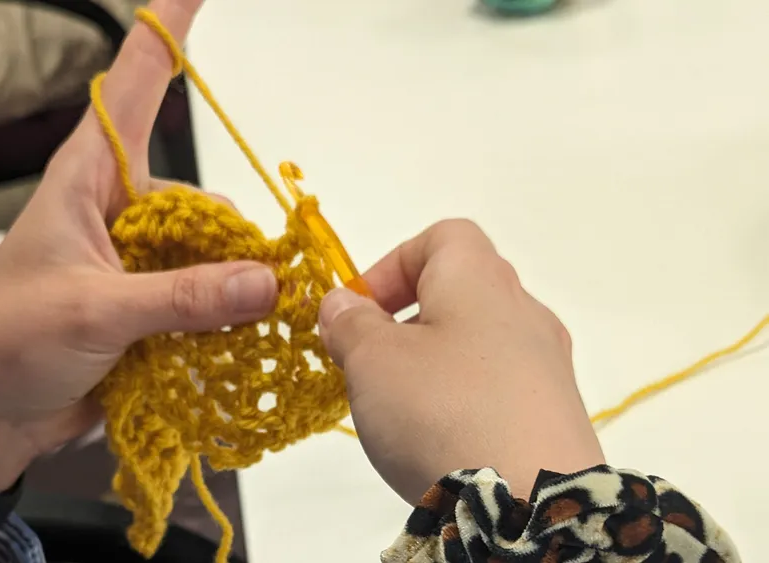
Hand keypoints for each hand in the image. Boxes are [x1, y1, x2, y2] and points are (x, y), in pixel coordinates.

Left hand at [0, 0, 275, 493]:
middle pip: (200, 196)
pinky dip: (227, 317)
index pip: (132, 88)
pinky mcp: (150, 308)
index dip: (166, 35)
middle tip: (261, 283)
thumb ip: (180, 297)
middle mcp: (119, 213)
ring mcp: (137, 263)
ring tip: (239, 327)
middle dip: (233, 234)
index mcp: (88, 181)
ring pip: (211, 253)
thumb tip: (266, 280)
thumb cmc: (7, 346)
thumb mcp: (92, 312)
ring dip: (234, 286)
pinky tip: (237, 340)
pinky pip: (207, 298)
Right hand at [318, 220, 603, 503]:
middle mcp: (523, 312)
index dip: (392, 264)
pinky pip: (498, 387)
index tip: (360, 310)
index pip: (443, 237)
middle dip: (404, 319)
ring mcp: (547, 365)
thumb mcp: (373, 360)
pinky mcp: (555, 414)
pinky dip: (462, 399)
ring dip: (431, 363)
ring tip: (400, 408)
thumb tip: (343, 304)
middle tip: (370, 361)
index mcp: (480, 280)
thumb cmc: (443, 412)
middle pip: (459, 291)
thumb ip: (351, 323)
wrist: (533, 504)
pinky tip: (441, 439)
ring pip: (478, 343)